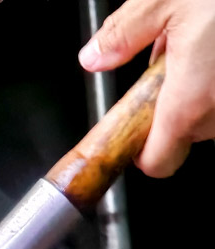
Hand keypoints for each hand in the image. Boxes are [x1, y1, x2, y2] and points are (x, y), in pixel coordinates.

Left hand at [79, 0, 214, 176]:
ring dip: (203, 87)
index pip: (158, 164)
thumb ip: (126, 33)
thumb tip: (96, 56)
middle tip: (172, 62)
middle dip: (173, 103)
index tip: (136, 134)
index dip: (143, 154)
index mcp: (188, 103)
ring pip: (213, 113)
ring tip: (206, 43)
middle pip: (186, 134)